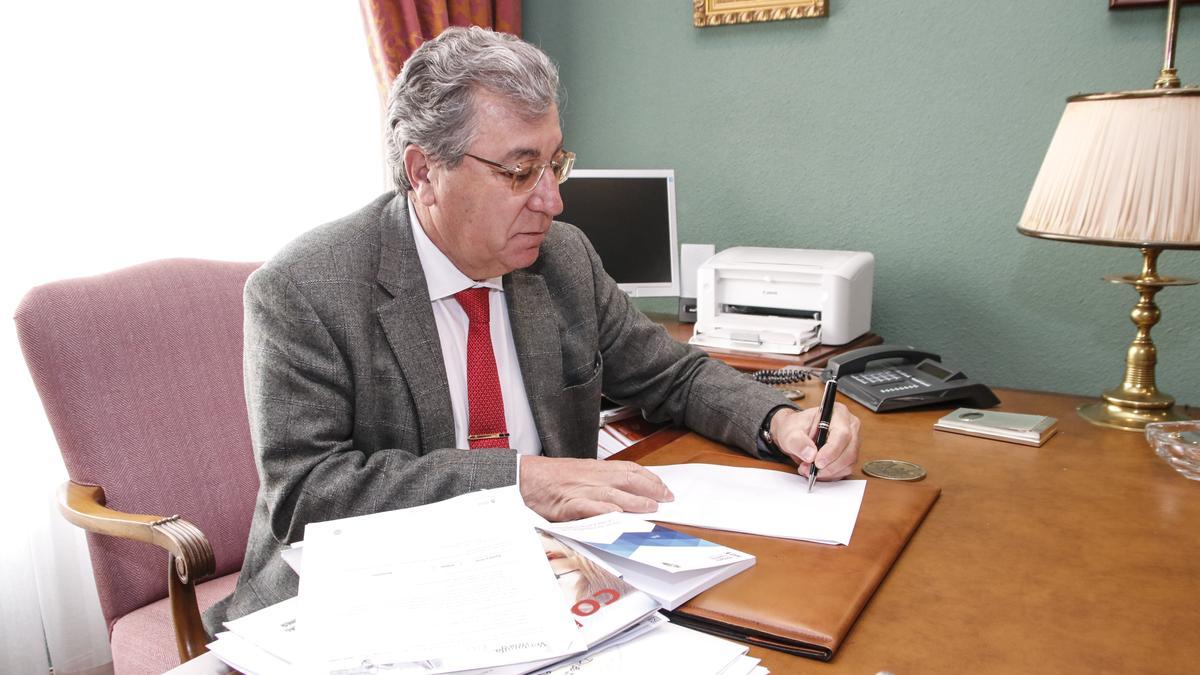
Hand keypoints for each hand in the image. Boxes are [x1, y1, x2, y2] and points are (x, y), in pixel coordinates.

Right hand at [519, 456, 673, 521]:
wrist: (522, 477)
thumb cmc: (548, 478)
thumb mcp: (578, 474)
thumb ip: (598, 482)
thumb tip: (620, 493)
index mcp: (595, 469)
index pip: (629, 469)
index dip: (649, 478)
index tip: (664, 487)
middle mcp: (592, 477)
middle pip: (627, 479)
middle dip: (650, 488)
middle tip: (668, 498)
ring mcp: (581, 490)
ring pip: (613, 493)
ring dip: (634, 501)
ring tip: (651, 508)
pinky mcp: (568, 504)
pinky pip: (588, 507)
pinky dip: (603, 511)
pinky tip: (616, 516)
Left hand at [770, 403, 860, 480]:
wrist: (796, 434)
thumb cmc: (796, 428)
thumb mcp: (790, 432)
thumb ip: (798, 442)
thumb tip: (811, 455)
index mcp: (838, 413)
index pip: (842, 434)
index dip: (831, 451)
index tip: (817, 462)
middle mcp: (850, 427)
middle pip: (849, 452)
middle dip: (829, 466)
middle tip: (809, 470)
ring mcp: (852, 442)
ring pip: (848, 464)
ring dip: (828, 472)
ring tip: (808, 470)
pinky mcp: (849, 455)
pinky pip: (845, 470)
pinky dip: (830, 475)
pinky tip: (816, 471)